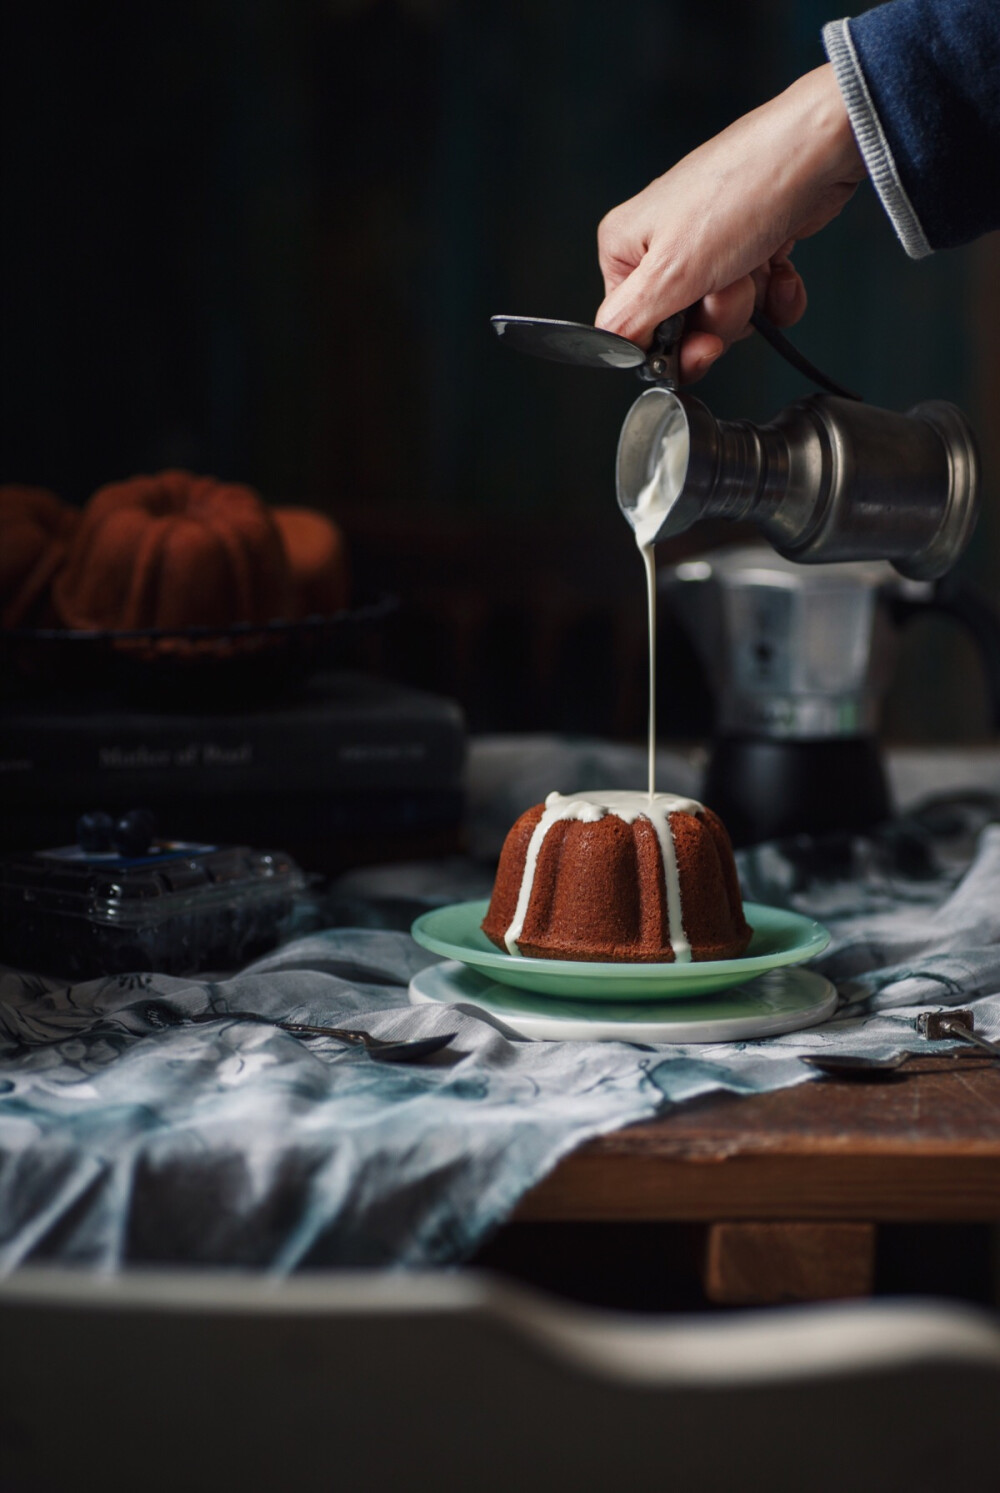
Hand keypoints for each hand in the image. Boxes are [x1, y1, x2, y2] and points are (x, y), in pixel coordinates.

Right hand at [596, 64, 865, 382]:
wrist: (819, 152)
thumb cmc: (742, 191)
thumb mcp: (671, 272)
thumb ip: (629, 322)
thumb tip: (612, 351)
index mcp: (626, 249)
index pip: (633, 330)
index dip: (671, 349)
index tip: (702, 346)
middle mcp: (662, 248)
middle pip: (683, 329)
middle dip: (718, 317)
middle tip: (729, 287)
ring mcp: (709, 249)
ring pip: (724, 318)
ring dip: (750, 303)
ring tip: (755, 263)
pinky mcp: (750, 249)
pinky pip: (759, 304)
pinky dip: (776, 296)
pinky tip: (783, 271)